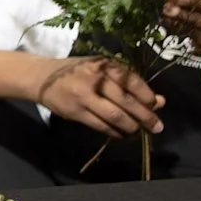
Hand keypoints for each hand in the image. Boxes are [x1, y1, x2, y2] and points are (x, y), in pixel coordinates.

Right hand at [31, 57, 163, 137]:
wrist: (42, 77)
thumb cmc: (77, 71)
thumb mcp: (103, 70)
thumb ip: (129, 84)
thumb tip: (159, 102)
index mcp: (104, 65)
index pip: (133, 82)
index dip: (148, 96)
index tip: (157, 106)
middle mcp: (95, 79)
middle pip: (126, 101)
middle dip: (145, 116)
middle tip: (156, 127)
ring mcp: (84, 96)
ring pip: (115, 116)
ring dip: (131, 127)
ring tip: (139, 132)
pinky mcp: (75, 112)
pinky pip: (101, 125)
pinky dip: (115, 132)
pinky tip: (122, 134)